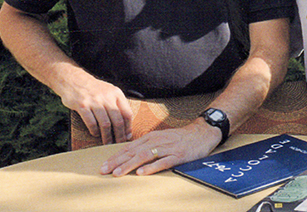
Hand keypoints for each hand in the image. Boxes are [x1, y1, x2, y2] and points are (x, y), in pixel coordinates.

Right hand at [57, 72, 132, 144]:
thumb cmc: (94, 89)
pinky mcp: (82, 105)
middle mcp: (107, 97)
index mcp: (116, 94)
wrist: (74, 80)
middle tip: (119, 143)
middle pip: (118, 120)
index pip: (127, 113)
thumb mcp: (109, 91)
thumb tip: (125, 124)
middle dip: (119, 135)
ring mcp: (94, 101)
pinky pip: (91, 122)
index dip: (128, 127)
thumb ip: (117, 104)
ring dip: (107, 136)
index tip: (127, 136)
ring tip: (107, 143)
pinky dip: (95, 131)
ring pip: (105, 123)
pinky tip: (95, 134)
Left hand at [99, 120, 219, 176]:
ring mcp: (168, 148)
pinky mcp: (178, 155)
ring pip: (145, 156)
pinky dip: (151, 167)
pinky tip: (142, 172)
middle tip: (104, 171)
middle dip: (118, 162)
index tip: (103, 165)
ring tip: (119, 173)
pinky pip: (163, 161)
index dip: (115, 157)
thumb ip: (146, 146)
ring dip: (130, 165)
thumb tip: (128, 156)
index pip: (129, 147)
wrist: (202, 133)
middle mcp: (158, 141)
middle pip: (134, 151)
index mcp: (152, 137)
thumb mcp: (161, 139)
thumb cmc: (180, 138)